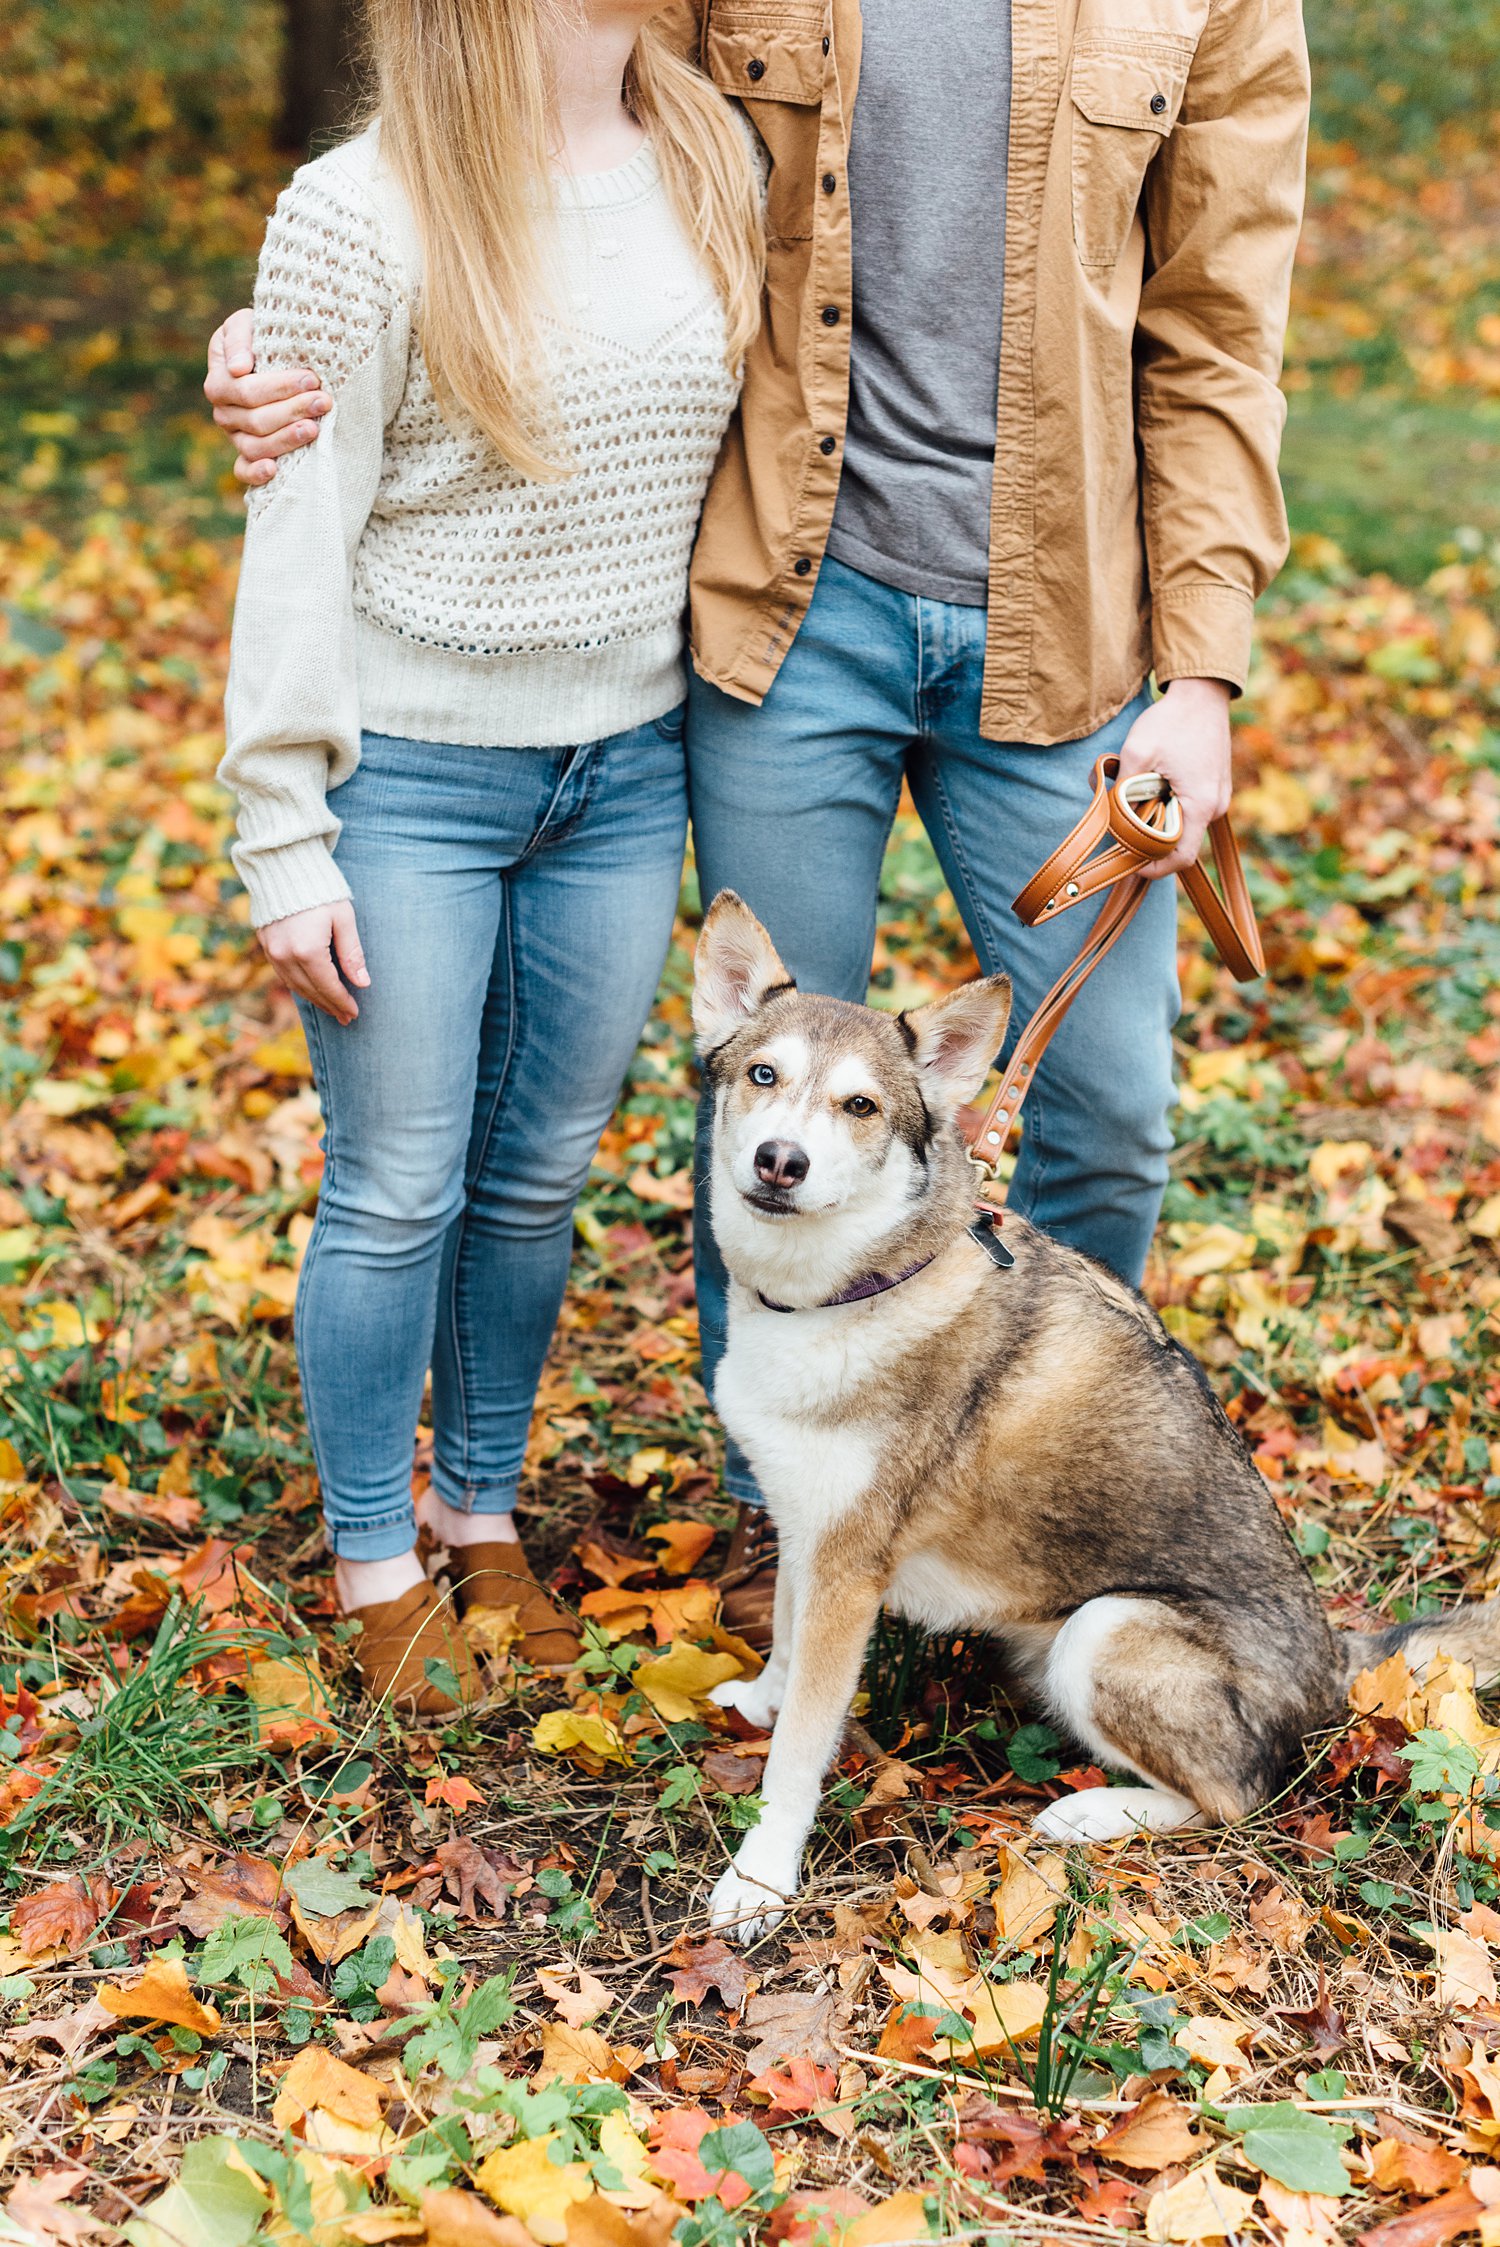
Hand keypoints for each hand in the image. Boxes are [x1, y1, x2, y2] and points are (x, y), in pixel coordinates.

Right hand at [204, 308, 329, 487]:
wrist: (270, 351)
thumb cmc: (260, 334)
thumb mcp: (246, 323)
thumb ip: (240, 338)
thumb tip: (238, 368)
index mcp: (219, 380)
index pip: (247, 391)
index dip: (279, 388)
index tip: (312, 379)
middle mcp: (223, 411)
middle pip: (255, 420)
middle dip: (292, 410)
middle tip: (323, 401)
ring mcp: (235, 435)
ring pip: (255, 446)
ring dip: (286, 439)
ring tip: (315, 429)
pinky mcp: (247, 453)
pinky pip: (243, 470)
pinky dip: (256, 473)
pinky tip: (274, 471)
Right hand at [260, 901, 368, 1022]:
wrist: (284, 867)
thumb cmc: (321, 890)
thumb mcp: (343, 918)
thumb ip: (352, 953)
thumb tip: (362, 983)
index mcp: (307, 950)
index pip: (328, 986)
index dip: (342, 1001)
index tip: (355, 1012)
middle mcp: (286, 956)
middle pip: (311, 990)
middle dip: (330, 1005)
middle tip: (346, 1017)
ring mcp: (272, 952)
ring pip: (295, 986)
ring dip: (314, 999)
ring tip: (331, 1009)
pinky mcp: (266, 945)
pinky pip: (283, 975)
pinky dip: (299, 986)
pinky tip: (311, 990)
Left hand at [1116, 677, 1232, 880]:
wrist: (1203, 693)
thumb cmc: (1173, 720)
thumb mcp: (1137, 752)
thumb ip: (1123, 789)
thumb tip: (1110, 816)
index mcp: (1200, 804)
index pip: (1181, 857)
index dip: (1154, 868)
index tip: (1130, 864)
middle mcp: (1215, 806)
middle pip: (1180, 843)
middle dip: (1150, 841)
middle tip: (1124, 826)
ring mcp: (1218, 796)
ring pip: (1184, 825)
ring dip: (1158, 820)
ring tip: (1136, 797)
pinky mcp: (1213, 787)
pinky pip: (1189, 809)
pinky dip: (1168, 806)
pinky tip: (1152, 784)